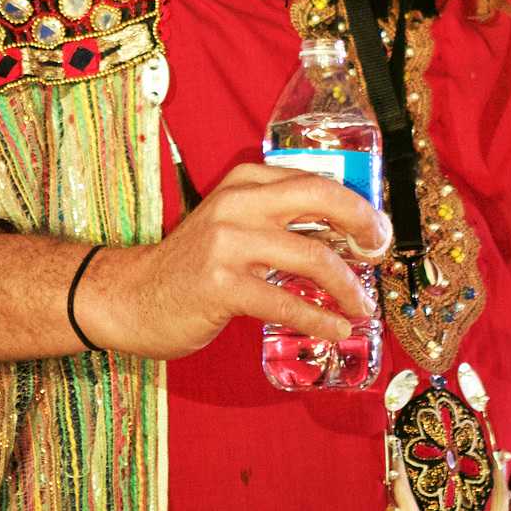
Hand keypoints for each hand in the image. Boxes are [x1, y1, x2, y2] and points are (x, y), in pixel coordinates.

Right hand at [74, 163, 390, 359]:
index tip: (376, 228)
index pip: (314, 180)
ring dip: (347, 286)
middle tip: (380, 251)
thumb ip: (276, 218)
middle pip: (320, 200)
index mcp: (245, 181)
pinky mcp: (221, 284)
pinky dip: (318, 319)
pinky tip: (335, 329)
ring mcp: (228, 242)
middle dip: (362, 224)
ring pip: (311, 256)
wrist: (130, 296)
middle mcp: (238, 203)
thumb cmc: (191, 266)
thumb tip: (343, 234)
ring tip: (362, 306)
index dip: (355, 204)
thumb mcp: (232, 224)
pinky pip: (285, 302)